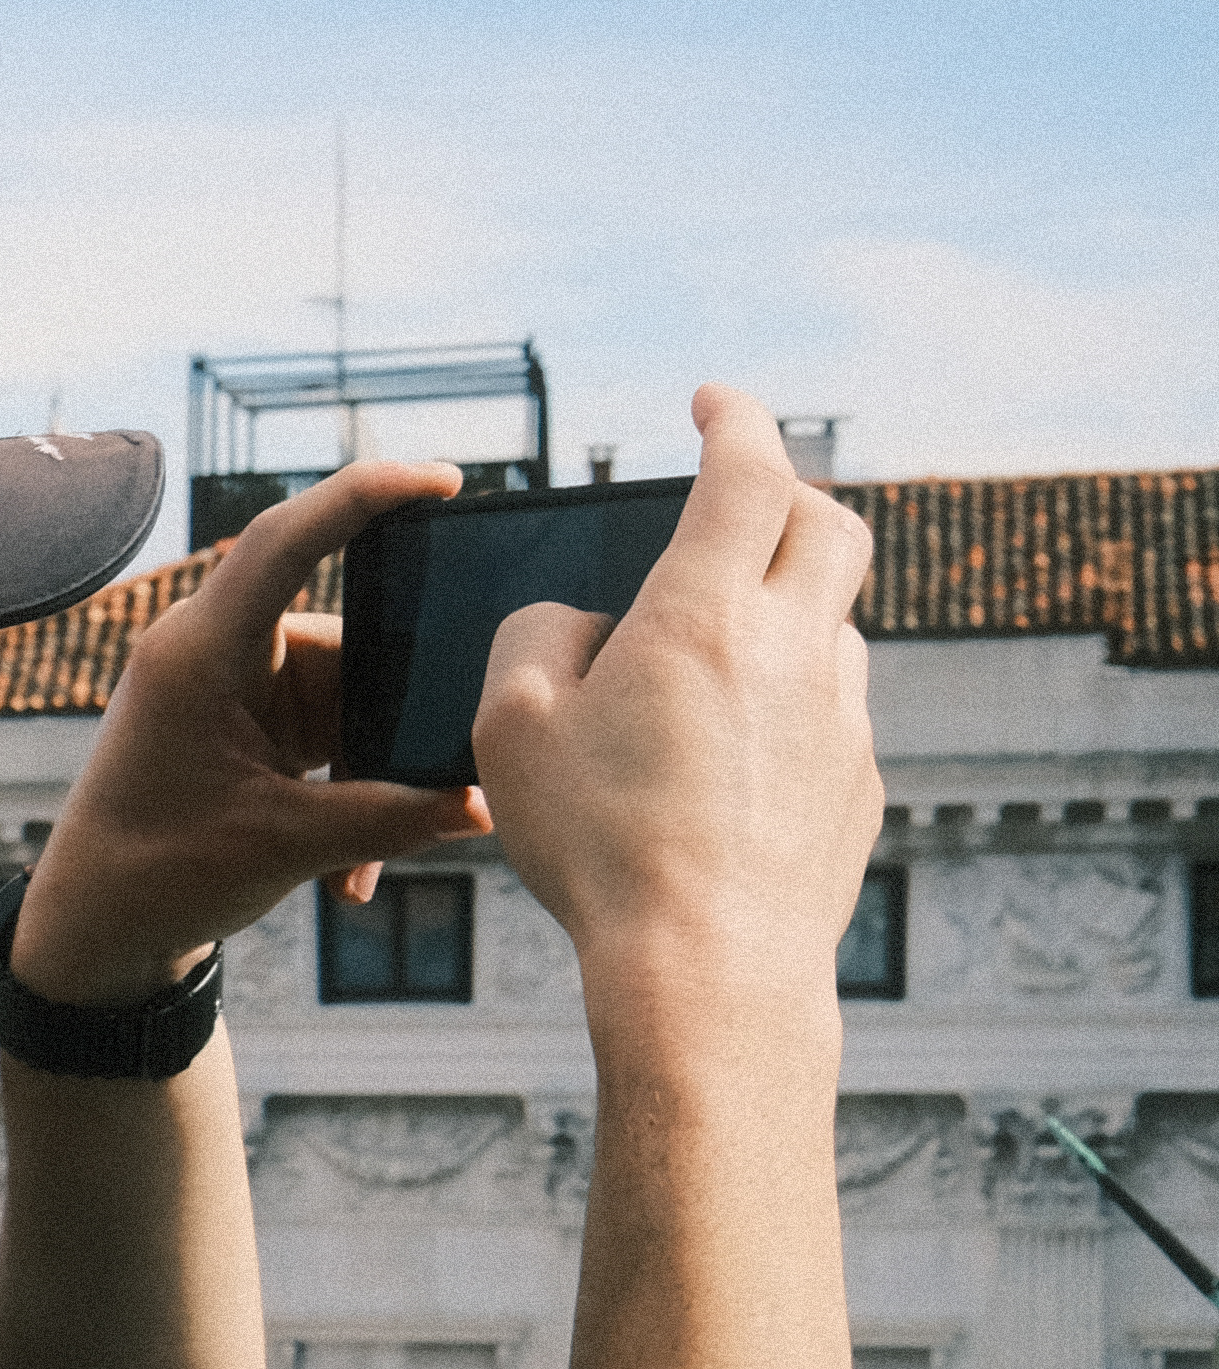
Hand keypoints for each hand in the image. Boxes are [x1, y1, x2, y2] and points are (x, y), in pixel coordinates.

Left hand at [14, 459, 487, 1000]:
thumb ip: (393, 818)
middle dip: (399, 705)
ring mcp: (231, 686)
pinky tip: (353, 872)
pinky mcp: (247, 722)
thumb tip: (486, 801)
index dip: (363, 494)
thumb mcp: (284, 845)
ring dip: (372, 772)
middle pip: (348, 637)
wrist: (93, 937)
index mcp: (198, 652)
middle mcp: (213, 650)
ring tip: (367, 858)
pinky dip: (349, 791)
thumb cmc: (155, 879)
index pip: (284, 539)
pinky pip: (329, 731)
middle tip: (449, 755)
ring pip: (348, 695)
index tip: (441, 478)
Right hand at [474, 386, 880, 1013]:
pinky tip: (734, 741)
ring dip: (787, 599)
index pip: (748, 472)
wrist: (710, 967)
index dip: (735, 419)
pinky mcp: (858, 780)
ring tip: (717, 641)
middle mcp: (792, 647)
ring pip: (834, 616)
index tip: (712, 401)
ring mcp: (840, 715)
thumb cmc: (600, 847)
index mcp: (705, 615)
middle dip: (789, 490)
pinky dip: (790, 688)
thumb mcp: (510, 729)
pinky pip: (832, 703)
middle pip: (833, 523)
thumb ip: (535, 639)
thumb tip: (578, 621)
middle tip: (738, 498)